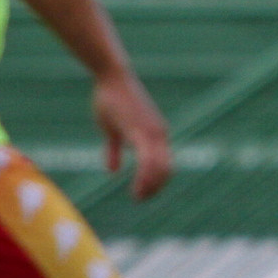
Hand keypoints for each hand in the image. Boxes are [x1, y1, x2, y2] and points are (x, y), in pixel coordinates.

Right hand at [92, 70, 171, 199]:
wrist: (113, 78)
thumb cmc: (111, 100)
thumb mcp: (112, 129)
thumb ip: (114, 150)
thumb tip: (113, 170)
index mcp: (156, 135)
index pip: (165, 165)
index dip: (156, 182)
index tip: (143, 194)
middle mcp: (159, 135)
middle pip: (166, 170)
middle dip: (155, 188)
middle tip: (141, 199)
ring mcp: (153, 133)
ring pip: (160, 168)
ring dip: (150, 186)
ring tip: (138, 197)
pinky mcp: (141, 131)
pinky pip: (148, 160)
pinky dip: (145, 178)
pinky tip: (136, 188)